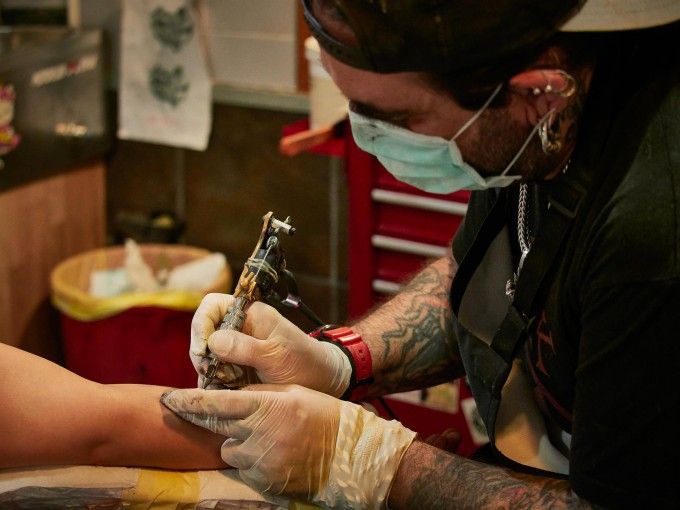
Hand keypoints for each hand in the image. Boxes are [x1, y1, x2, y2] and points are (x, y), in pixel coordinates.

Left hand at [161, 385, 415, 508]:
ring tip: (266, 439)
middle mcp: (259, 435)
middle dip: (214, 423)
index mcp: (266, 406)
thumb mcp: (292, 393)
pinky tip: (276, 454)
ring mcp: (262, 462)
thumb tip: (230, 396)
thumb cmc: (323, 414)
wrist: (351, 452)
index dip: (188, 401)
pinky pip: (245, 470)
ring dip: (239, 445)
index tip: (168, 398)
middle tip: (229, 418)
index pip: (215, 403)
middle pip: (217, 429)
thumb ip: (258, 395)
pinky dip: (253, 462)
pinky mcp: (267, 482)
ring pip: (229, 451)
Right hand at [190, 293, 350, 396]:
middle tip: (209, 373)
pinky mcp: (236, 367)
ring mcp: (236, 348)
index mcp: (249, 313)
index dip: (201, 325)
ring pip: (206, 354)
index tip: (204, 350)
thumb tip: (213, 340)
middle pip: (203, 332)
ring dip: (208, 370)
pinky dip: (215, 382)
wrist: (321, 382)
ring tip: (222, 383)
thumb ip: (246, 347)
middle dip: (202, 353)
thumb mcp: (276, 355)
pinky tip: (225, 390)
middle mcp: (239, 327)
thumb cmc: (304, 362)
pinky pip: (215, 371)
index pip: (212, 306)